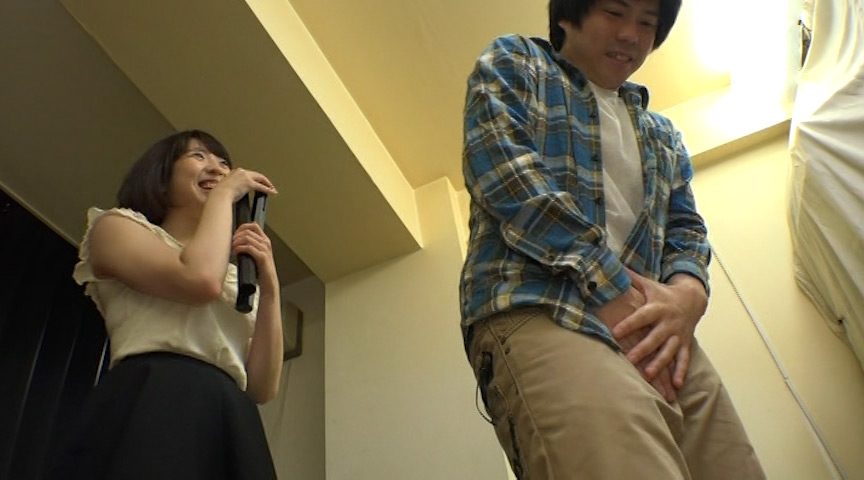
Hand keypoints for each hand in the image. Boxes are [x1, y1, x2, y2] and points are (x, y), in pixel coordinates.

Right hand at [213, 168, 277, 201]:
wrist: (220, 194)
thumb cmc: (220, 193)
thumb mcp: (225, 187)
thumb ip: (231, 187)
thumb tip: (233, 192)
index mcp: (234, 172)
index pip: (248, 174)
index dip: (254, 178)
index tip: (257, 182)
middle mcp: (241, 172)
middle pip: (256, 175)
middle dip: (263, 180)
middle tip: (269, 185)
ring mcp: (246, 177)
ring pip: (260, 179)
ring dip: (267, 184)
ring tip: (272, 188)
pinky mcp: (249, 183)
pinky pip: (261, 186)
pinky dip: (268, 189)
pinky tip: (272, 192)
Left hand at [232, 222, 278, 293]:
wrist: (269, 281)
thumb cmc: (261, 269)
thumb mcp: (257, 254)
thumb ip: (251, 245)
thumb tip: (237, 240)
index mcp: (265, 240)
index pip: (254, 225)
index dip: (242, 227)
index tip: (235, 234)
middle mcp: (266, 243)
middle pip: (248, 231)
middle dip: (236, 236)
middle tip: (231, 243)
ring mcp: (265, 249)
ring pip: (247, 238)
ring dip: (236, 242)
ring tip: (232, 248)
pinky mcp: (262, 257)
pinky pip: (248, 248)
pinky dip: (239, 248)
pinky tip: (235, 252)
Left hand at [612, 270, 706, 387]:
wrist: (692, 298)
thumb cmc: (662, 293)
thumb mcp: (647, 284)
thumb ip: (629, 278)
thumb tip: (610, 264)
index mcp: (657, 307)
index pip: (641, 317)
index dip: (629, 324)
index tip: (615, 332)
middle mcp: (668, 322)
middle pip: (655, 337)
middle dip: (643, 349)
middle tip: (629, 360)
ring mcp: (678, 334)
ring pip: (669, 351)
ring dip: (660, 364)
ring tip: (649, 375)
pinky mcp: (685, 344)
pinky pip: (684, 360)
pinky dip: (681, 372)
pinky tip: (676, 385)